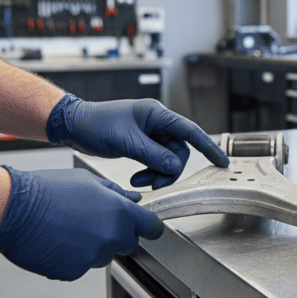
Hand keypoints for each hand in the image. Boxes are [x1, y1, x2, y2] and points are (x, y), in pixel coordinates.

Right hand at [0, 167, 164, 280]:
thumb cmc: (47, 191)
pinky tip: (59, 242)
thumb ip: (116, 193)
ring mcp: (93, 256)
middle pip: (129, 244)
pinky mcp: (74, 272)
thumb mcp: (88, 181)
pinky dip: (73, 259)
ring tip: (71, 229)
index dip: (150, 227)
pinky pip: (81, 267)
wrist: (13, 209)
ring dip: (95, 247)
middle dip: (119, 236)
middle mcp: (111, 236)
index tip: (148, 228)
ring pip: (104, 256)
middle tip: (95, 223)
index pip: (151, 227)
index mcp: (120, 212)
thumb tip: (134, 198)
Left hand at [46, 94, 228, 188]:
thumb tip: (175, 167)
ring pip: (168, 159)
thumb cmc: (96, 125)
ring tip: (140, 181)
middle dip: (169, 170)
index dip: (208, 147)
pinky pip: (157, 161)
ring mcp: (151, 134)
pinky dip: (150, 172)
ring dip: (157, 173)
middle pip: (179, 151)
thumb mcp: (126, 141)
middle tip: (153, 183)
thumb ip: (154, 155)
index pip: (190, 131)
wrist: (74, 126)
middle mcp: (157, 123)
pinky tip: (136, 177)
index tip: (222, 161)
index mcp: (157, 114)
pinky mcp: (143, 144)